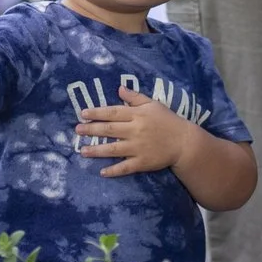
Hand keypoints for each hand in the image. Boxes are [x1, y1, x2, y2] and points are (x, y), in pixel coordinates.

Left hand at [77, 92, 198, 175]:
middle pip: (110, 129)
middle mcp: (135, 130)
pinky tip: (102, 172)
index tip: (83, 114)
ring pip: (114, 149)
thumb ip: (135, 97)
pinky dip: (114, 170)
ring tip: (83, 150)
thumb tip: (119, 89)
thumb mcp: (153, 104)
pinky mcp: (142, 162)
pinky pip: (125, 167)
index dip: (97, 112)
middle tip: (77, 130)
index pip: (113, 112)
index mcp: (138, 115)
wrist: (184, 142)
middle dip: (92, 130)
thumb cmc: (167, 121)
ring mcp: (138, 148)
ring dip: (97, 150)